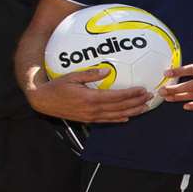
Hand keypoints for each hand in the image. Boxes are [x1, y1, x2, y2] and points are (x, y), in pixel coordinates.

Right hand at [24, 65, 151, 122]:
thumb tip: (106, 71)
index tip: (142, 89)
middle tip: (149, 97)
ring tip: (144, 108)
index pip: (116, 97)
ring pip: (116, 116)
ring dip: (132, 112)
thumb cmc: (57, 86)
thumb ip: (90, 74)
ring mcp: (91, 116)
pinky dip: (118, 119)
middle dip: (136, 102)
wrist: (43, 101)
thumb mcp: (72, 76)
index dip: (131, 94)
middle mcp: (93, 109)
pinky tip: (126, 118)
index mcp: (90, 98)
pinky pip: (106, 120)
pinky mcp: (87, 119)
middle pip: (120, 107)